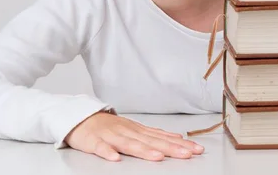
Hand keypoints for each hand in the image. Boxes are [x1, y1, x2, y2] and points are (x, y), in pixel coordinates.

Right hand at [64, 111, 204, 161]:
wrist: (80, 117)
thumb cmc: (109, 126)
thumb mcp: (134, 128)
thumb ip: (154, 134)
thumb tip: (178, 137)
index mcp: (137, 130)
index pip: (162, 137)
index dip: (179, 144)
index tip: (197, 150)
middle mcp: (127, 131)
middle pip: (150, 141)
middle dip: (170, 148)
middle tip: (187, 154)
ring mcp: (111, 135)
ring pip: (128, 144)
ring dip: (143, 150)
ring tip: (158, 158)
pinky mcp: (94, 141)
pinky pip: (101, 148)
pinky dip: (108, 152)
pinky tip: (115, 159)